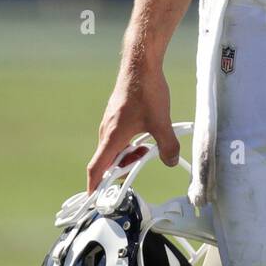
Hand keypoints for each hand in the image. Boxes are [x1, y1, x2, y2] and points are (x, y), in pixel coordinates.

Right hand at [86, 64, 178, 193]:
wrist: (140, 64)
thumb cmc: (146, 91)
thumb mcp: (161, 122)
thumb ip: (167, 145)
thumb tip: (171, 161)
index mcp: (112, 137)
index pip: (96, 169)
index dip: (94, 187)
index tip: (94, 200)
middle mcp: (106, 131)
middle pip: (108, 161)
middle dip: (124, 167)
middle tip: (144, 159)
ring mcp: (109, 122)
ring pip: (115, 148)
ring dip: (129, 153)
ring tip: (149, 146)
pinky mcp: (116, 115)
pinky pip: (118, 137)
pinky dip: (129, 142)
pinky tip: (146, 134)